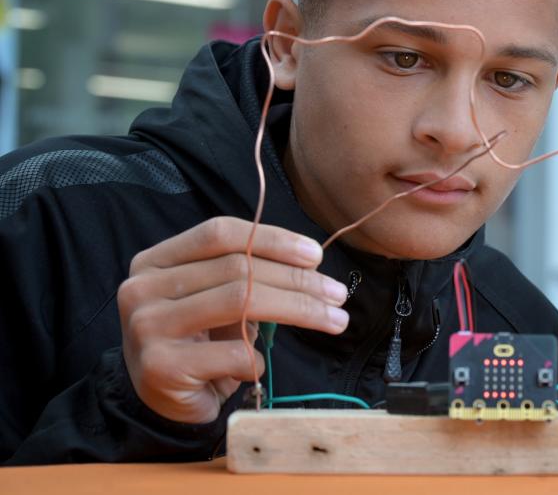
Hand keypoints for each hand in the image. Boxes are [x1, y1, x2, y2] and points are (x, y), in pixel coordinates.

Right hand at [118, 216, 347, 423]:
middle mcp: (143, 287)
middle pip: (238, 268)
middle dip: (298, 281)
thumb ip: (249, 273)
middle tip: (337, 294)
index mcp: (156, 261)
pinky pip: (233, 352)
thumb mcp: (217, 298)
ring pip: (241, 303)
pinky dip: (257, 358)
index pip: (221, 234)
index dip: (273, 239)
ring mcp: (147, 326)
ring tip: (334, 320)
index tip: (316, 256)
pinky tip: (258, 365)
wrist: (159, 402)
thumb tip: (310, 260)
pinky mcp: (161, 366)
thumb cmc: (198, 342)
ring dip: (299, 310)